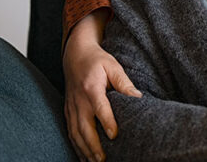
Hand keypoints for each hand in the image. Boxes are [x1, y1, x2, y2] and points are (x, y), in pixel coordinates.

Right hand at [63, 10, 140, 161]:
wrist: (75, 54)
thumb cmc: (97, 60)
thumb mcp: (113, 66)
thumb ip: (124, 82)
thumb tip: (138, 97)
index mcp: (91, 88)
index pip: (99, 108)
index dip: (107, 122)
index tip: (114, 135)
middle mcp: (79, 100)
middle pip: (84, 126)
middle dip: (93, 145)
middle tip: (103, 159)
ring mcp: (71, 107)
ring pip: (75, 132)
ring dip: (84, 149)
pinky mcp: (68, 110)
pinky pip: (70, 131)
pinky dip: (75, 145)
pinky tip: (83, 156)